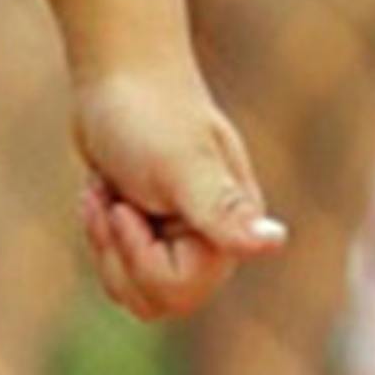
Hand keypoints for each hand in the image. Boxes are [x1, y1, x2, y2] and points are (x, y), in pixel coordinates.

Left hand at [73, 61, 286, 326]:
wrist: (117, 72)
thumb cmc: (148, 113)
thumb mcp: (180, 164)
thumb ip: (223, 209)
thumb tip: (273, 243)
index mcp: (230, 229)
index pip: (180, 291)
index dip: (140, 258)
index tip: (127, 209)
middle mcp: (212, 240)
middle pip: (157, 301)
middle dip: (120, 256)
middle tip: (114, 203)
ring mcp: (179, 236)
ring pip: (134, 290)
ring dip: (107, 244)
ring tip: (107, 195)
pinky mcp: (150, 228)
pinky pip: (119, 266)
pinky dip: (100, 233)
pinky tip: (102, 192)